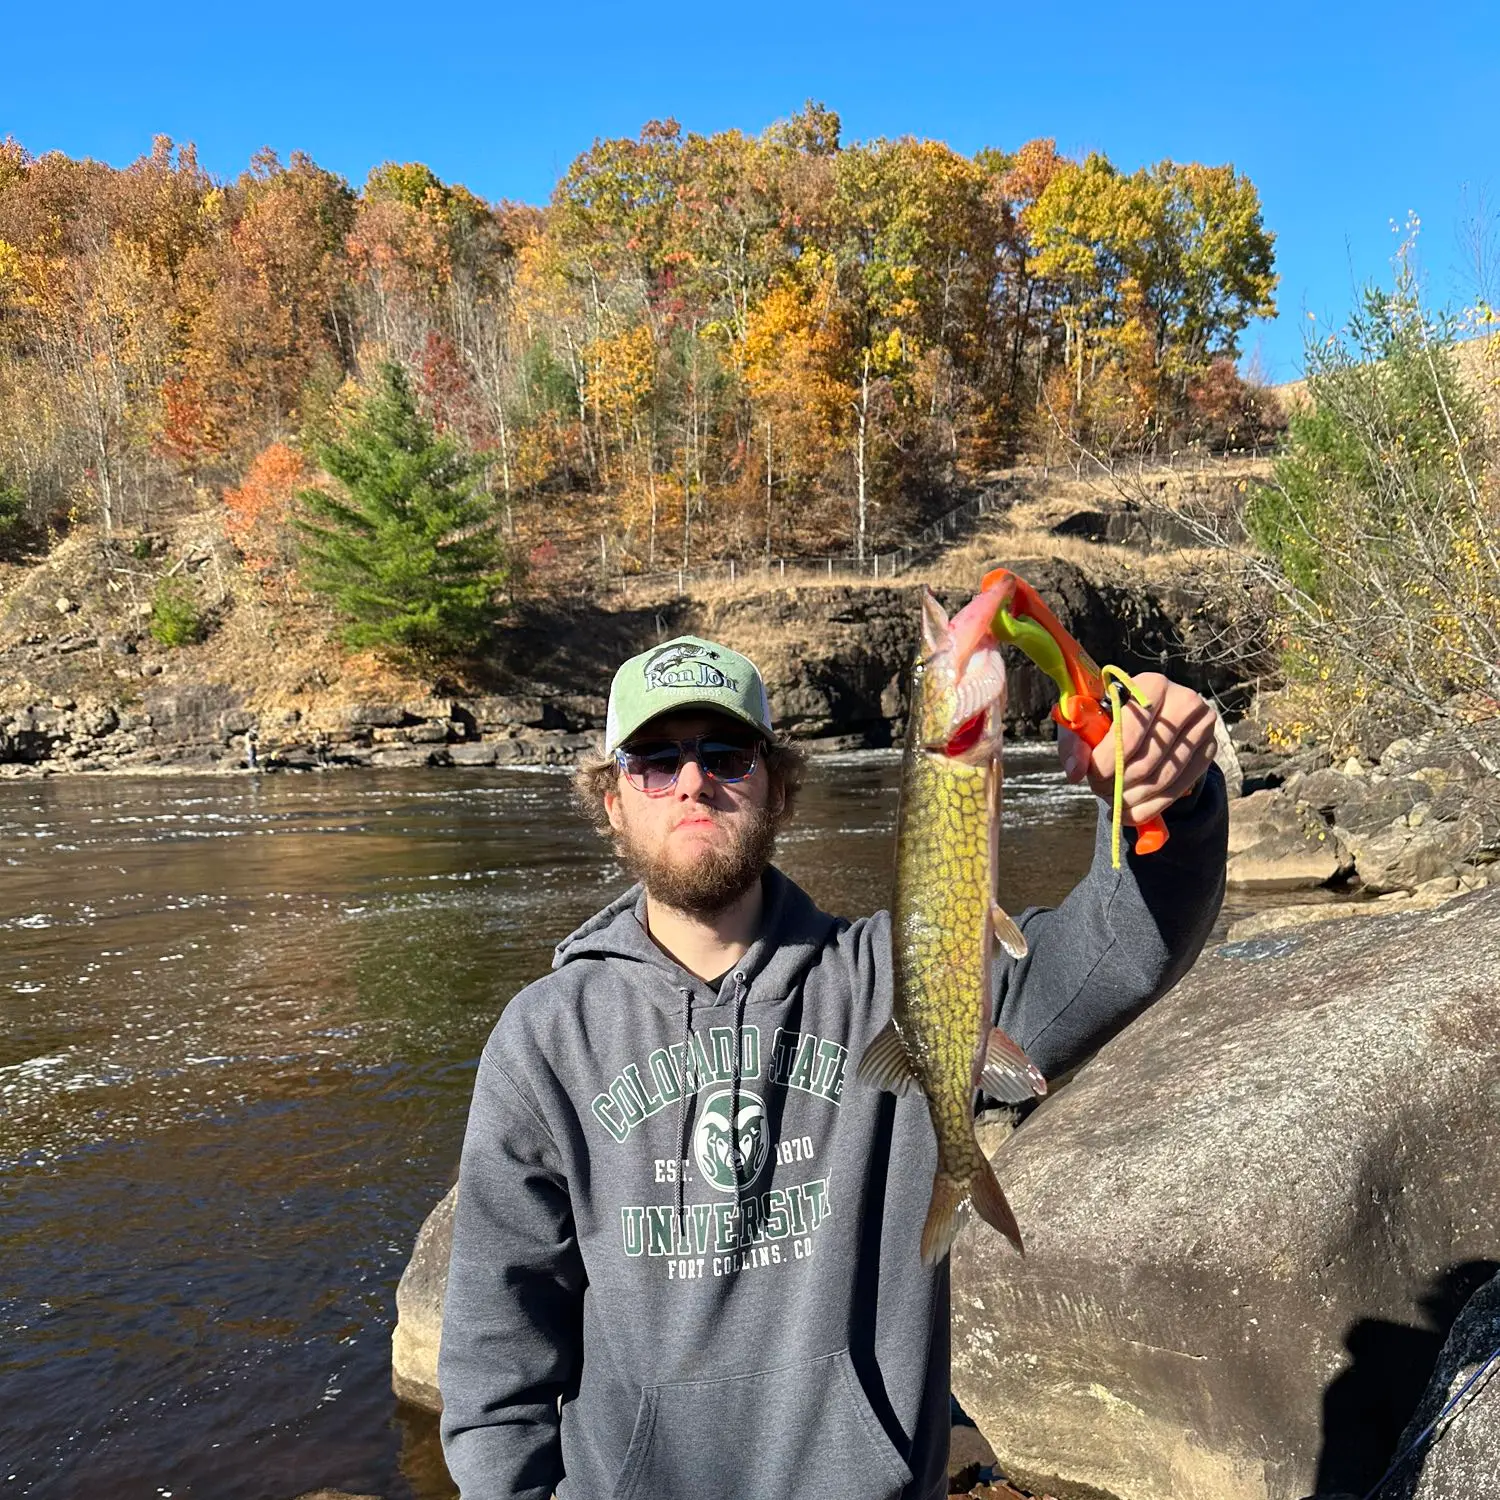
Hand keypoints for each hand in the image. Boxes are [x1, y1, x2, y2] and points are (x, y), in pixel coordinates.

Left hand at [1056, 672, 1216, 826]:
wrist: (1147, 720)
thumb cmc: (1112, 718)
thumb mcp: (1087, 724)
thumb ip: (1076, 743)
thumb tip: (1075, 772)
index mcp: (1151, 684)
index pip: (1130, 729)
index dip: (1108, 760)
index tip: (1092, 776)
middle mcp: (1184, 700)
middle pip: (1148, 758)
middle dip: (1119, 783)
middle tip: (1101, 790)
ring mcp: (1203, 725)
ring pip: (1164, 777)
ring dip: (1133, 798)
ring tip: (1114, 802)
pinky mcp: (1210, 749)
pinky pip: (1180, 788)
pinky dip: (1151, 808)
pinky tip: (1132, 814)